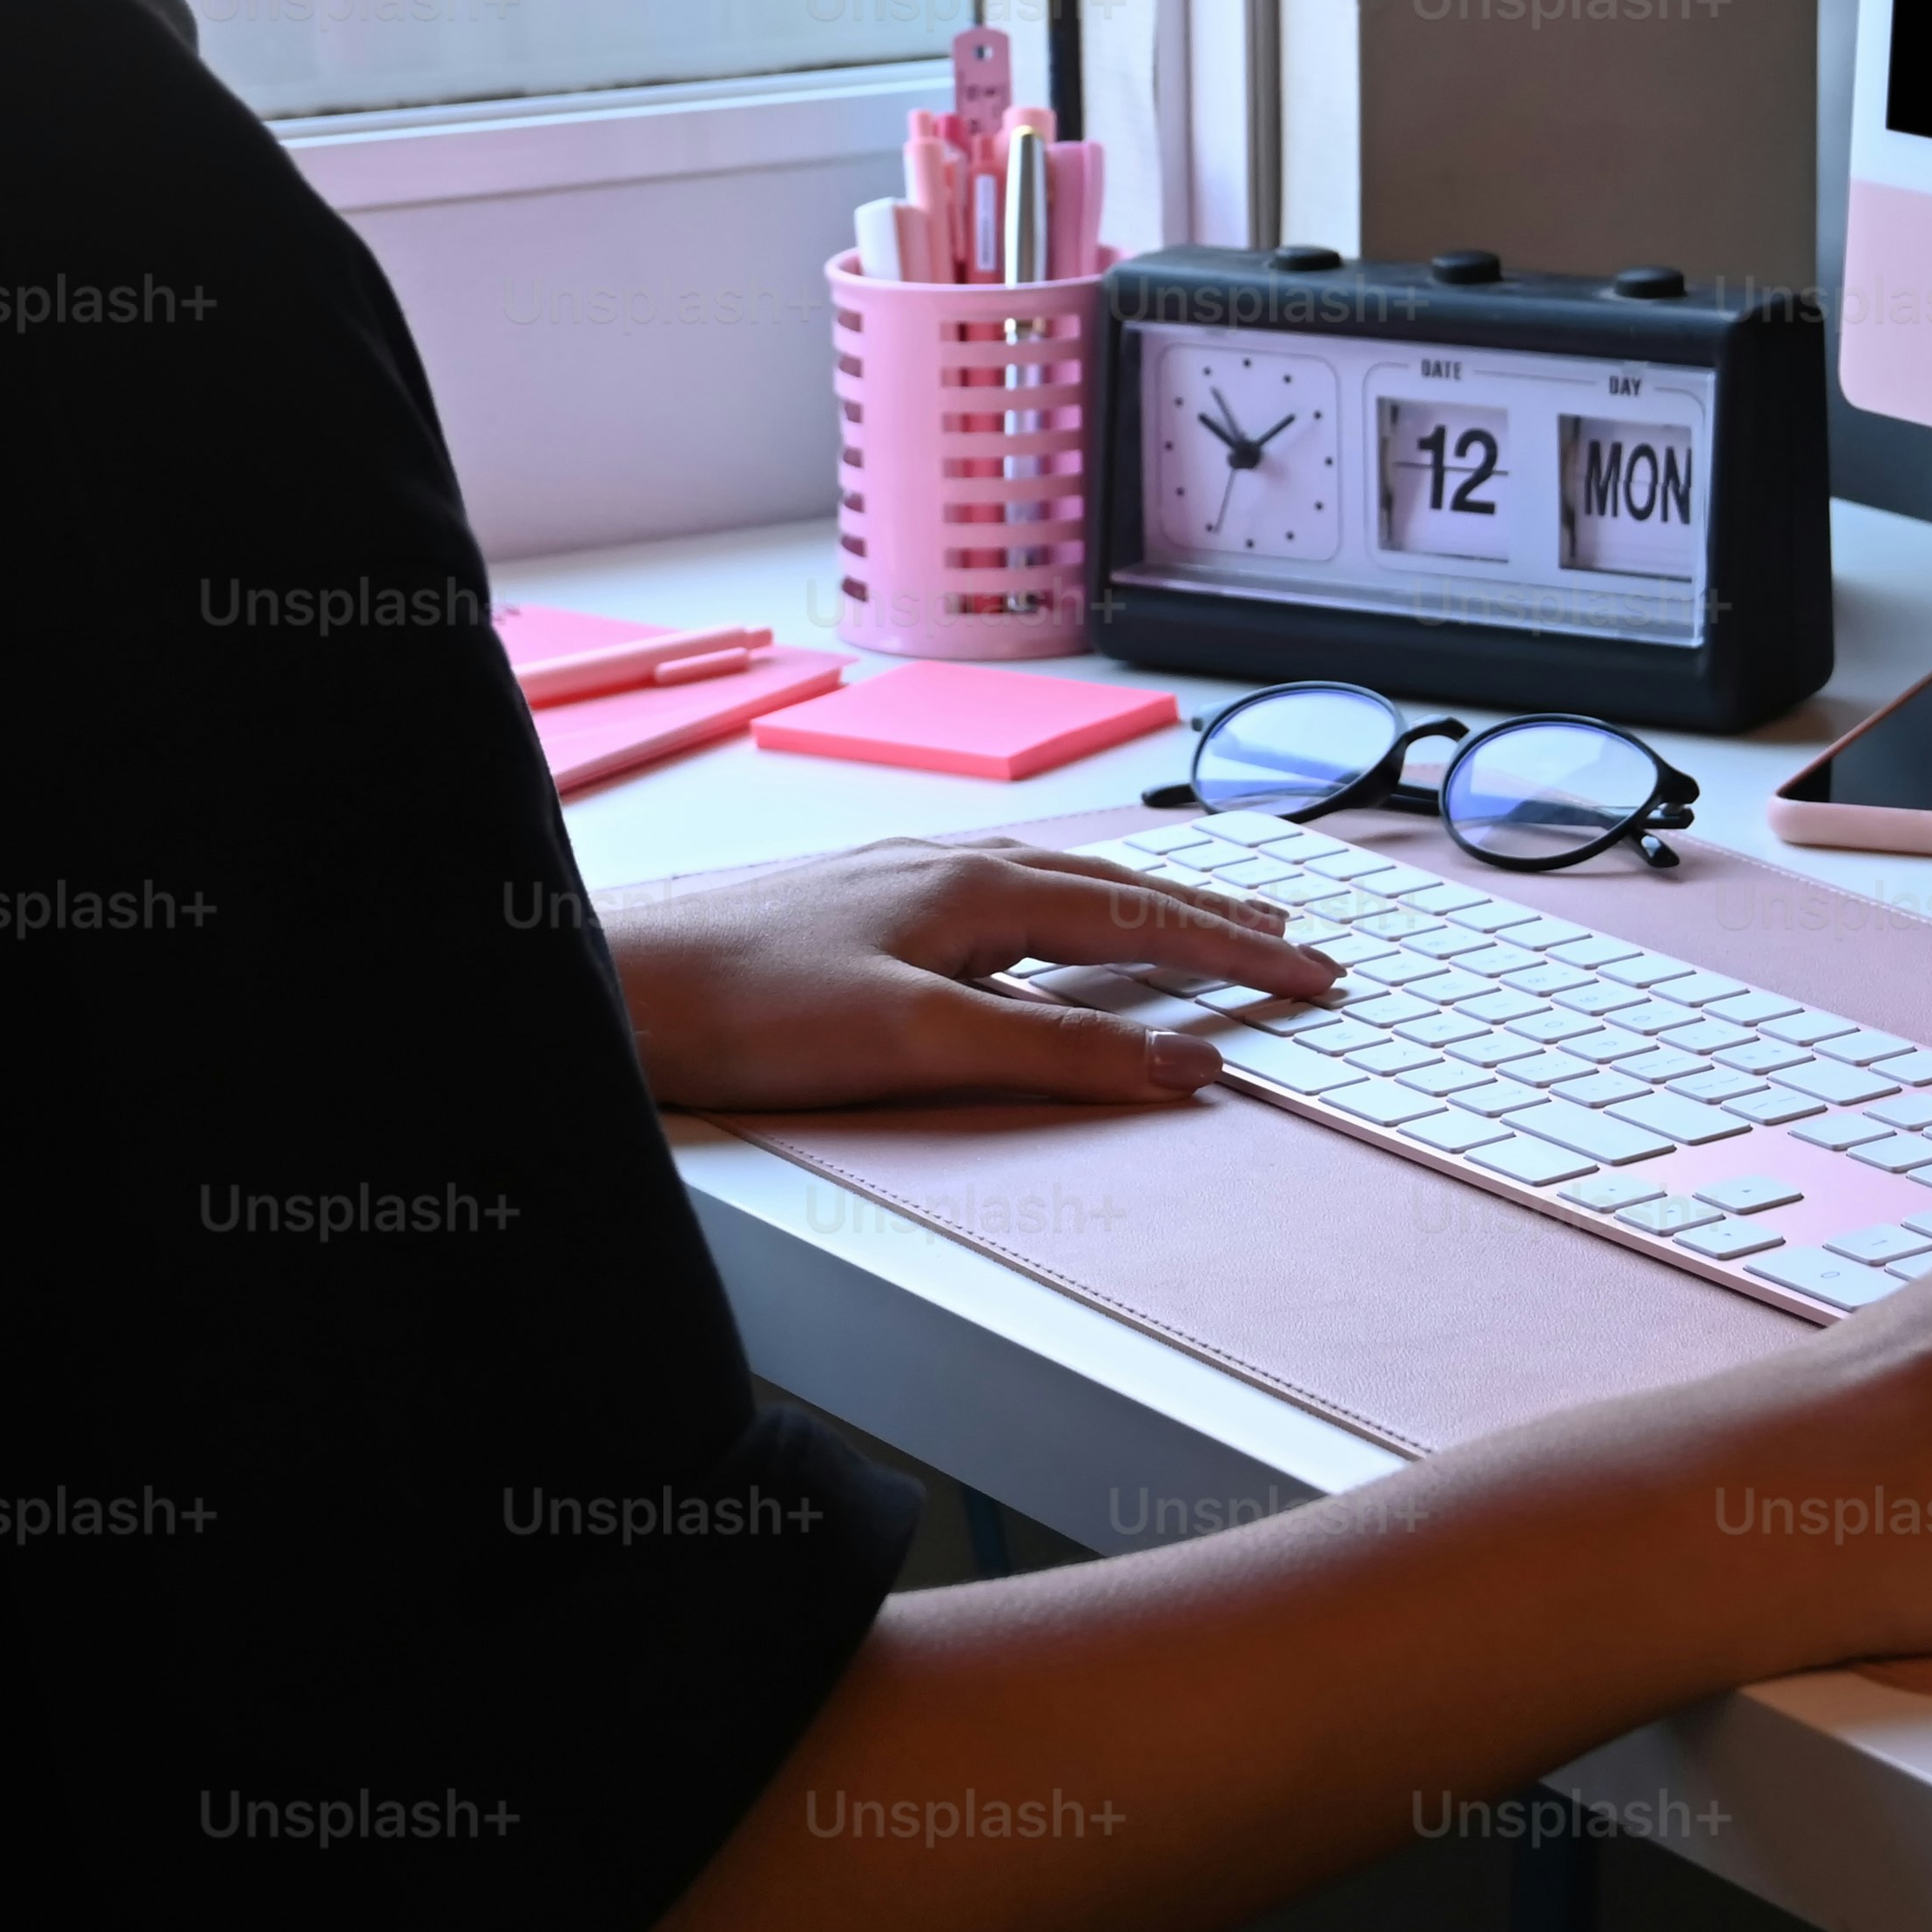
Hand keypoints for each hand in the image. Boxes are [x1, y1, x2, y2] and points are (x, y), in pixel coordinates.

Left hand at [600, 837, 1336, 1112]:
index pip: (1145, 921)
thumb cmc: (746, 1005)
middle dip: (1212, 916)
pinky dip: (1065, 915)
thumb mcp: (917, 1042)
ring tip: (1200, 920)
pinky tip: (1047, 931)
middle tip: (1294, 937)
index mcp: (979, 887)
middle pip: (1115, 887)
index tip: (1316, 972)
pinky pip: (1001, 901)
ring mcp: (903, 881)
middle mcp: (950, 866)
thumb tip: (1188, 1065)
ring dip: (1142, 906)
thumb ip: (1055, 1055)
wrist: (614, 976)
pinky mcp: (860, 908)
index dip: (1238, 952)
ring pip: (1056, 888)